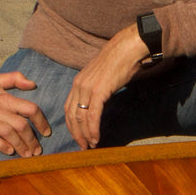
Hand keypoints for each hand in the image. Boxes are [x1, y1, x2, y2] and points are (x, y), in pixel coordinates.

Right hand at [0, 72, 50, 156]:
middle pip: (22, 125)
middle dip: (32, 140)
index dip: (41, 121)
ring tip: (27, 155)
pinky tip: (9, 151)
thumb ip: (15, 78)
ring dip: (20, 145)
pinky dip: (1, 145)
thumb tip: (33, 84)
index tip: (46, 133)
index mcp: (6, 99)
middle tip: (37, 151)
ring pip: (9, 133)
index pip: (30, 109)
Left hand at [65, 24, 151, 149]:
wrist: (127, 48)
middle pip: (71, 115)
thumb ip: (96, 88)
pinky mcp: (99, 91)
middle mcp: (79, 85)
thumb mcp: (101, 76)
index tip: (77, 136)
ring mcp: (87, 88)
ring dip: (85, 134)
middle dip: (76, 133)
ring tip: (90, 145)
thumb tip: (98, 102)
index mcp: (78, 82)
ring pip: (80, 118)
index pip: (68, 108)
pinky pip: (93, 115)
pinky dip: (93, 129)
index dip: (71, 125)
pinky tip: (96, 138)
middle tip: (82, 146)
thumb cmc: (119, 61)